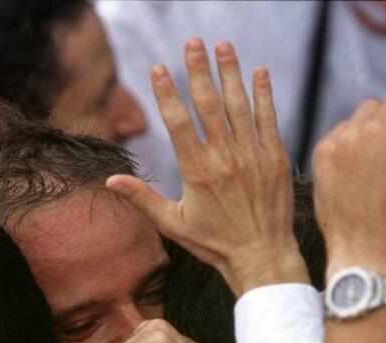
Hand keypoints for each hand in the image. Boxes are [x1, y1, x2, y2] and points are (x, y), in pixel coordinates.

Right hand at [105, 39, 308, 296]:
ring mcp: (253, 156)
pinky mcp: (276, 158)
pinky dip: (264, 94)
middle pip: (209, 105)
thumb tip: (109, 181)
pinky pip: (268, 119)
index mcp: (197, 172)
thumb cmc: (215, 243)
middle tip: (193, 42)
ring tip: (223, 46)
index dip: (167, 94)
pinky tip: (259, 72)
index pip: (178, 123)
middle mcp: (225, 160)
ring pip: (239, 106)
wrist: (262, 256)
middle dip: (199, 71)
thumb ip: (142, 199)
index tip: (159, 68)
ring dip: (230, 73)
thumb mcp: (173, 225)